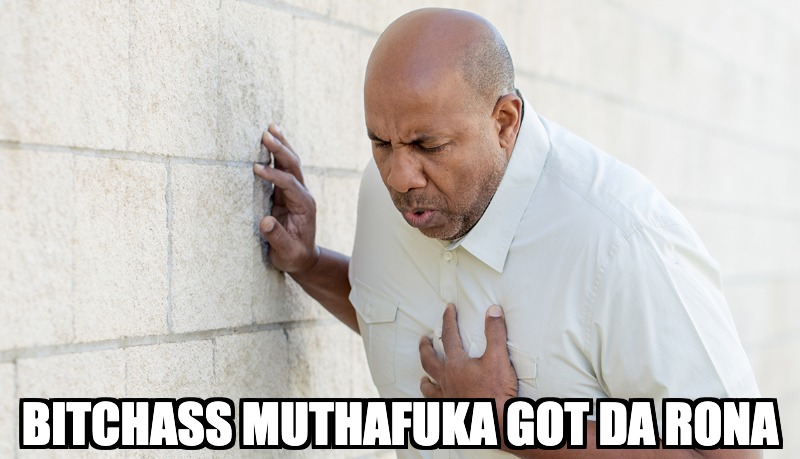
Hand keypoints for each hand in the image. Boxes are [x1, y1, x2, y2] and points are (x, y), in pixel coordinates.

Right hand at [253, 124, 319, 273]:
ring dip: (281, 145)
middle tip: (266, 134)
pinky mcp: (287, 192)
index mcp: (304, 206)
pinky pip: (283, 168)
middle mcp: (302, 195)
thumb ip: (277, 238)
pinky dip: (277, 153)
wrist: (303, 258)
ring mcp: (296, 191)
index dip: (274, 175)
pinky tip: (271, 139)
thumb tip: (264, 221)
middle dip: (280, 150)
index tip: (256, 168)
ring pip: (291, 163)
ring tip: (271, 127)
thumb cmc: (294, 256)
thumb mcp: (287, 253)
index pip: (289, 184)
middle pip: (294, 166)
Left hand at [419, 304, 517, 404]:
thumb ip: (495, 333)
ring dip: (426, 380)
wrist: (496, 422)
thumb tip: (493, 310)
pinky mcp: (450, 413)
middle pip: (429, 360)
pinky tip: (436, 404)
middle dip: (426, 348)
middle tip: (424, 339)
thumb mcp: (499, 358)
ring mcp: (446, 398)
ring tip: (423, 378)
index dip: (448, 320)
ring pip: (429, 387)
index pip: (449, 336)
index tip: (448, 309)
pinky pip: (436, 407)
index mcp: (456, 365)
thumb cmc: (496, 391)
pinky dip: (433, 404)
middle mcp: (446, 380)